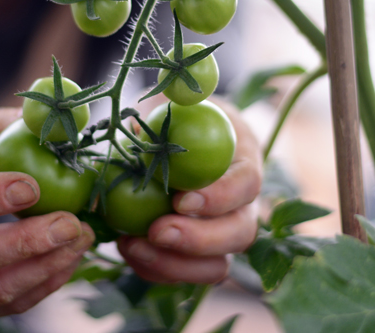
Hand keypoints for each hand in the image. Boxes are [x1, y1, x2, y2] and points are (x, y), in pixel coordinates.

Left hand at [118, 98, 261, 283]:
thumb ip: (166, 106)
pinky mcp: (195, 253)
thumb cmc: (172, 115)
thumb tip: (144, 119)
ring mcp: (221, 233)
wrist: (168, 136)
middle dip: (199, 240)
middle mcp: (241, 203)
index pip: (247, 184)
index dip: (220, 197)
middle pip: (240, 233)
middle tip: (157, 231)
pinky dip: (154, 268)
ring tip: (133, 245)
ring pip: (217, 267)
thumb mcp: (171, 101)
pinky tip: (127, 246)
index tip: (180, 199)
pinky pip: (183, 274)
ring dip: (175, 265)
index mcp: (243, 159)